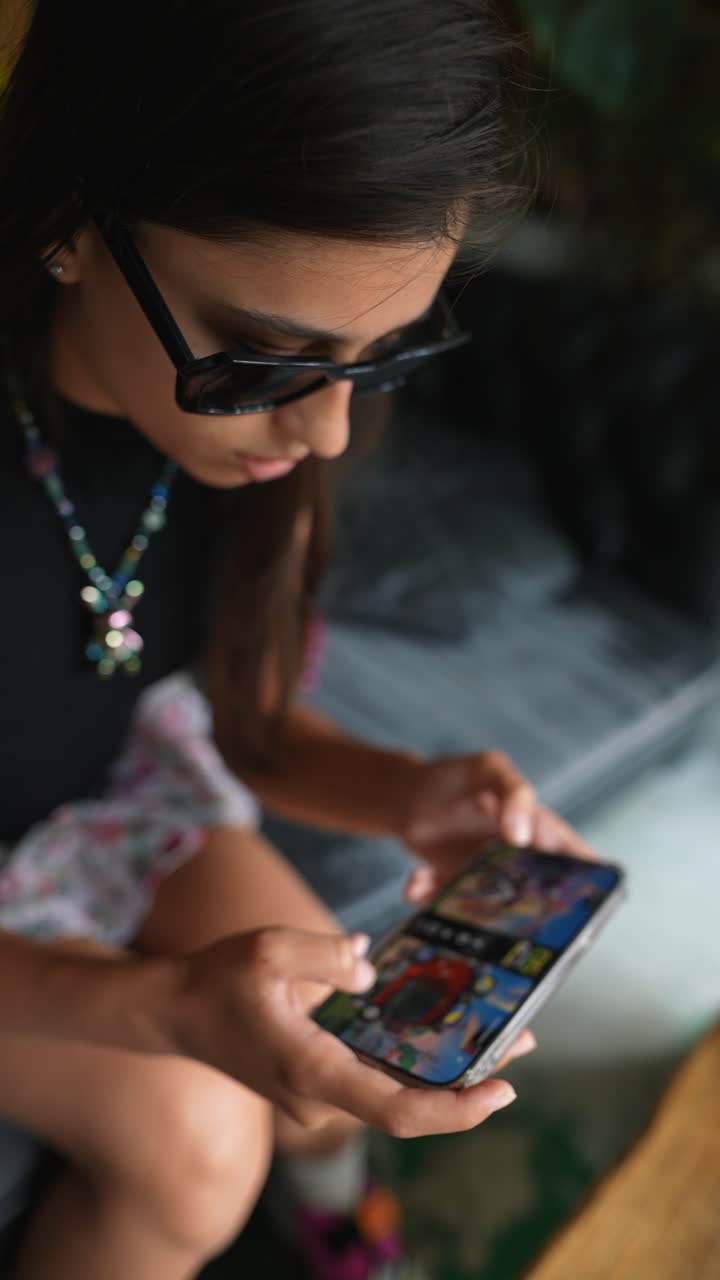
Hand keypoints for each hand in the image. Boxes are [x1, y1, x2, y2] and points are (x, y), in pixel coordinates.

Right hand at [165, 925, 532, 1137]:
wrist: (170, 1011)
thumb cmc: (215, 980)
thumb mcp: (269, 948)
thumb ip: (327, 953)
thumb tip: (372, 968)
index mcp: (313, 1070)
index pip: (398, 1110)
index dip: (457, 1110)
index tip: (504, 1090)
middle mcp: (321, 1094)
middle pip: (408, 1102)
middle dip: (469, 1080)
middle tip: (523, 1039)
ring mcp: (318, 1092)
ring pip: (394, 1089)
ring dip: (444, 1067)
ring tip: (496, 1028)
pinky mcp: (316, 1077)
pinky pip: (372, 1072)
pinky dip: (410, 1055)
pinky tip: (437, 1022)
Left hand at [397, 751, 595, 904]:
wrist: (407, 793)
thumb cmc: (456, 776)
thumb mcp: (489, 769)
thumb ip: (514, 792)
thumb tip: (523, 837)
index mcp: (541, 831)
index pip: (580, 861)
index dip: (591, 886)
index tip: (580, 908)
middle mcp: (519, 861)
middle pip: (538, 899)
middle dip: (526, 916)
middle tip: (506, 921)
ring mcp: (489, 879)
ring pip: (491, 912)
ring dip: (467, 911)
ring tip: (443, 896)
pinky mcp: (458, 890)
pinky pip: (450, 907)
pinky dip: (432, 900)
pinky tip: (415, 885)